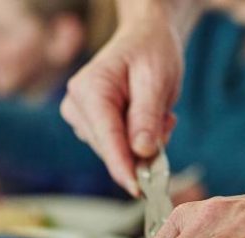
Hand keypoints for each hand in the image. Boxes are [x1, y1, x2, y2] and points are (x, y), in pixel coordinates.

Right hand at [60, 7, 182, 195]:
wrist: (145, 40)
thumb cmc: (151, 53)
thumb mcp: (156, 80)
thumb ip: (147, 117)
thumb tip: (141, 153)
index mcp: (90, 90)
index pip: (107, 139)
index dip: (124, 168)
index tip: (138, 191)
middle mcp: (77, 106)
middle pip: (112, 150)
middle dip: (143, 149)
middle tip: (167, 121)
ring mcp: (80, 119)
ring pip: (117, 153)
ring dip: (143, 144)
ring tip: (158, 112)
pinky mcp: (89, 128)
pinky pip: (118, 149)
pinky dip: (138, 142)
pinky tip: (148, 118)